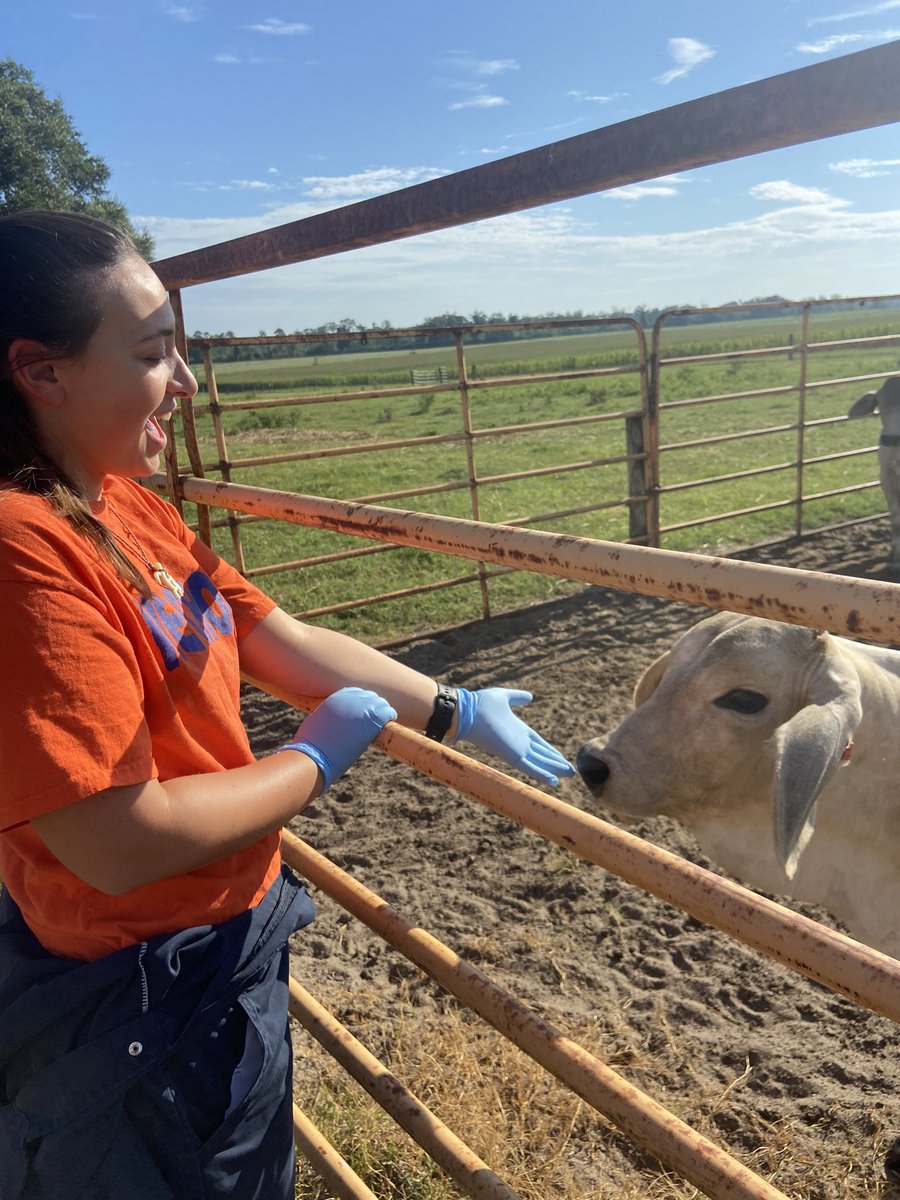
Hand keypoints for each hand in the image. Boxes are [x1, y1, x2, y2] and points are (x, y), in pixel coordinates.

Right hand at [281, 687, 396, 791]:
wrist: (315, 755)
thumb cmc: (310, 745)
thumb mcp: (315, 723)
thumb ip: (325, 716)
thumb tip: (327, 722)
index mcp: (334, 699)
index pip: (354, 693)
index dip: (361, 702)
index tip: (364, 710)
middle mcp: (348, 699)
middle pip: (368, 696)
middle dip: (372, 705)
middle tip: (376, 715)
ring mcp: (360, 708)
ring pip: (379, 702)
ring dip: (382, 709)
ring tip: (386, 716)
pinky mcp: (371, 720)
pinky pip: (387, 711)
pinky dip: (390, 714)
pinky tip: (392, 718)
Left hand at [452, 687, 574, 785]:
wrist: (466, 710)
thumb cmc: (480, 703)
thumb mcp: (504, 697)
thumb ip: (517, 697)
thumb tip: (530, 697)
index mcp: (517, 730)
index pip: (538, 742)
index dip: (550, 750)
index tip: (561, 756)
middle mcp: (518, 742)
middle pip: (542, 754)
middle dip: (556, 762)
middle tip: (571, 771)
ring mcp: (516, 749)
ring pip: (540, 762)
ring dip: (555, 769)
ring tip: (569, 775)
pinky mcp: (512, 755)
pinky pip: (530, 767)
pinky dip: (542, 774)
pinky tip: (554, 781)